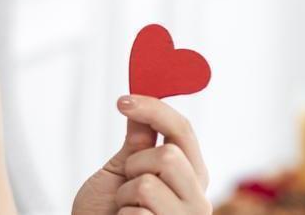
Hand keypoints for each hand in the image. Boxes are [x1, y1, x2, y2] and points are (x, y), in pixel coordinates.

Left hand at [72, 95, 211, 214]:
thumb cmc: (106, 212)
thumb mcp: (120, 171)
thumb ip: (137, 143)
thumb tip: (140, 104)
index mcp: (190, 178)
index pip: (184, 132)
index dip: (155, 110)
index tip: (122, 100)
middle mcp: (198, 200)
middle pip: (170, 155)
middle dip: (135, 164)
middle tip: (126, 184)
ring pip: (149, 184)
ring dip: (124, 195)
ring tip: (125, 210)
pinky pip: (137, 214)